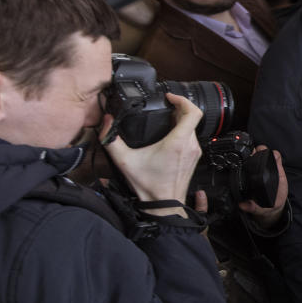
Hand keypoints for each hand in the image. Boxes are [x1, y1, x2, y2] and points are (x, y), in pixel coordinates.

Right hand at [101, 93, 202, 214]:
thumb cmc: (149, 186)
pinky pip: (191, 138)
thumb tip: (107, 123)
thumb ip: (112, 141)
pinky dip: (183, 131)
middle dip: (179, 108)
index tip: (170, 97)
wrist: (164, 205)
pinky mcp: (194, 158)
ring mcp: (194, 152)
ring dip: (181, 120)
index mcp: (177, 142)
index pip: (192, 112)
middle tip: (165, 106)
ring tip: (166, 118)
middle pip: (191, 118)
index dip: (183, 100)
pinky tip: (169, 134)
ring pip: (192, 128)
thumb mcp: (124, 161)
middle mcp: (189, 145)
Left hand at [238, 148, 288, 228]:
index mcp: (249, 177)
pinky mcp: (278, 168)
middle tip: (254, 155)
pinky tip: (276, 160)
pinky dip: (276, 155)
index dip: (243, 159)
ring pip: (264, 152)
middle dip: (252, 151)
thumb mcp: (258, 208)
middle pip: (253, 154)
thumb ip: (251, 207)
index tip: (244, 159)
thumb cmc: (265, 205)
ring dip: (263, 150)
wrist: (277, 204)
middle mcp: (257, 170)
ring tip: (266, 155)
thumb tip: (242, 205)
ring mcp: (268, 167)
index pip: (244, 164)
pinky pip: (276, 156)